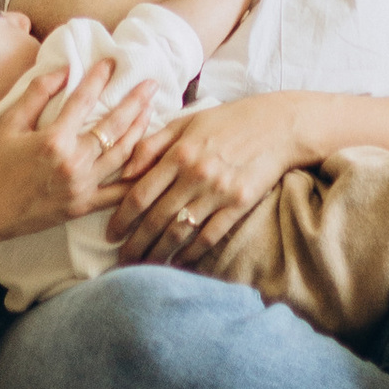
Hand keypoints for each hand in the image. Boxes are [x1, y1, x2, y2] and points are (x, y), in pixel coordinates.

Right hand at [0, 52, 166, 242]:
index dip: (99, 78)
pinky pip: (118, 193)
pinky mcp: (82, 207)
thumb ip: (38, 93)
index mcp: (53, 139)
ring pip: (122, 155)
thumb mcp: (9, 123)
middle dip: (135, 102)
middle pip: (114, 126)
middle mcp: (72, 163)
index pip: (84, 100)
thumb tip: (65, 68)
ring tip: (151, 111)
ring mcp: (80, 187)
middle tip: (151, 84)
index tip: (112, 62)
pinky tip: (150, 162)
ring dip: (141, 131)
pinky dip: (136, 177)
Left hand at [112, 87, 305, 264]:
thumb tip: (124, 172)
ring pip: (180, 231)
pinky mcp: (239, 204)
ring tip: (144, 267)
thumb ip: (151, 145)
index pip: (140, 194)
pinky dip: (192, 252)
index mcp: (178, 153)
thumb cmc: (228, 121)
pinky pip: (209, 235)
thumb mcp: (186, 122)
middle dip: (135, 243)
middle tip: (121, 260)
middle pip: (156, 218)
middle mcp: (195, 174)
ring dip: (159, 253)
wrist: (278, 126)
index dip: (121, 218)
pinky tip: (179, 262)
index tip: (110, 234)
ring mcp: (218, 191)